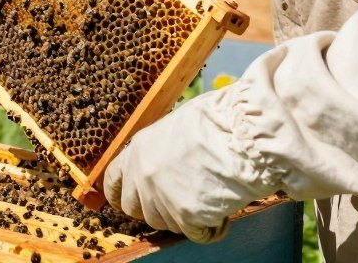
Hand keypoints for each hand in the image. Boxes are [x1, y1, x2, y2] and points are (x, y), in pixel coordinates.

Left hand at [104, 91, 269, 242]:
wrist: (244, 134)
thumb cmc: (219, 121)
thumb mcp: (177, 125)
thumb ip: (161, 148)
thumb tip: (165, 159)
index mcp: (139, 149)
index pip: (113, 180)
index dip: (119, 194)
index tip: (124, 202)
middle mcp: (144, 175)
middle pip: (136, 209)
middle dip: (155, 209)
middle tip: (180, 201)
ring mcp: (162, 197)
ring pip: (165, 224)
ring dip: (184, 218)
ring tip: (208, 198)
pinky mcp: (185, 216)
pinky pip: (195, 235)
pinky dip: (211, 229)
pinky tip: (223, 215)